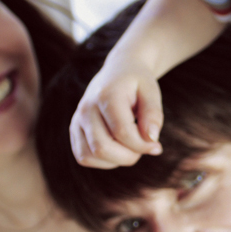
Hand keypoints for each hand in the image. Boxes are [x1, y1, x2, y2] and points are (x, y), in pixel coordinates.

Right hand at [69, 54, 163, 168]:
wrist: (118, 70)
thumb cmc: (137, 82)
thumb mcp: (151, 91)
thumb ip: (153, 114)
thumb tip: (152, 139)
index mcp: (106, 95)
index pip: (122, 132)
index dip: (142, 145)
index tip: (157, 146)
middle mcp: (86, 108)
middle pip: (102, 147)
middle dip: (129, 156)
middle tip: (144, 147)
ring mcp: (76, 120)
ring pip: (89, 156)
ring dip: (115, 160)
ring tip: (131, 146)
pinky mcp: (74, 130)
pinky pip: (84, 157)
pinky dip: (103, 161)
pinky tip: (119, 148)